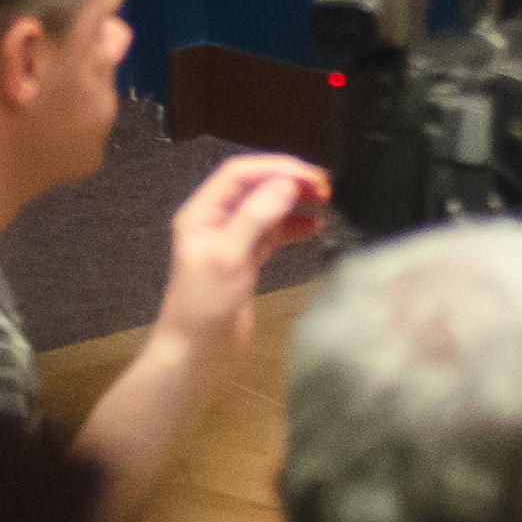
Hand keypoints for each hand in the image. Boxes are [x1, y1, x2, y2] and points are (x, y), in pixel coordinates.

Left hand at [155, 153, 327, 358]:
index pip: (239, 173)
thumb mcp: (227, 259)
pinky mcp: (245, 260)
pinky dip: (294, 227)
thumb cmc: (202, 309)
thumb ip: (254, 218)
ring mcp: (231, 241)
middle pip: (255, 186)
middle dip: (288, 182)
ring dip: (295, 202)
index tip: (307, 175)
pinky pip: (272, 233)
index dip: (274, 168)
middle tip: (323, 187)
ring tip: (325, 202)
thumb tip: (285, 185)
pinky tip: (314, 226)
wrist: (196, 354)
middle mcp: (215, 222)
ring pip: (267, 208)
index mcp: (201, 213)